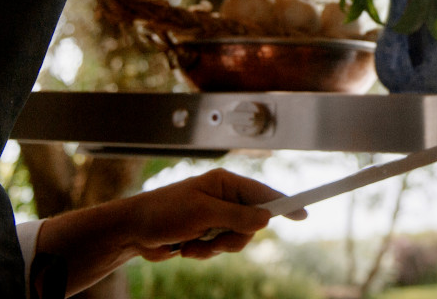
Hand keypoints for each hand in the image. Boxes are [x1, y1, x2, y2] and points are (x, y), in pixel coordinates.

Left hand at [36, 168, 305, 292]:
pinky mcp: (205, 233)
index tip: (304, 213)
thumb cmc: (163, 213)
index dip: (285, 203)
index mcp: (226, 183)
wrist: (132, 231)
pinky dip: (204, 252)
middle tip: (214, 238)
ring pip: (236, 240)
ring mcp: (214, 216)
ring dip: (214, 248)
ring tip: (192, 242)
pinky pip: (219, 249)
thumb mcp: (204, 214)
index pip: (264, 193)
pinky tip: (185, 247)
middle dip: (234, 237)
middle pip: (252, 224)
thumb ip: (237, 217)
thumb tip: (266, 219)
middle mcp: (223, 198)